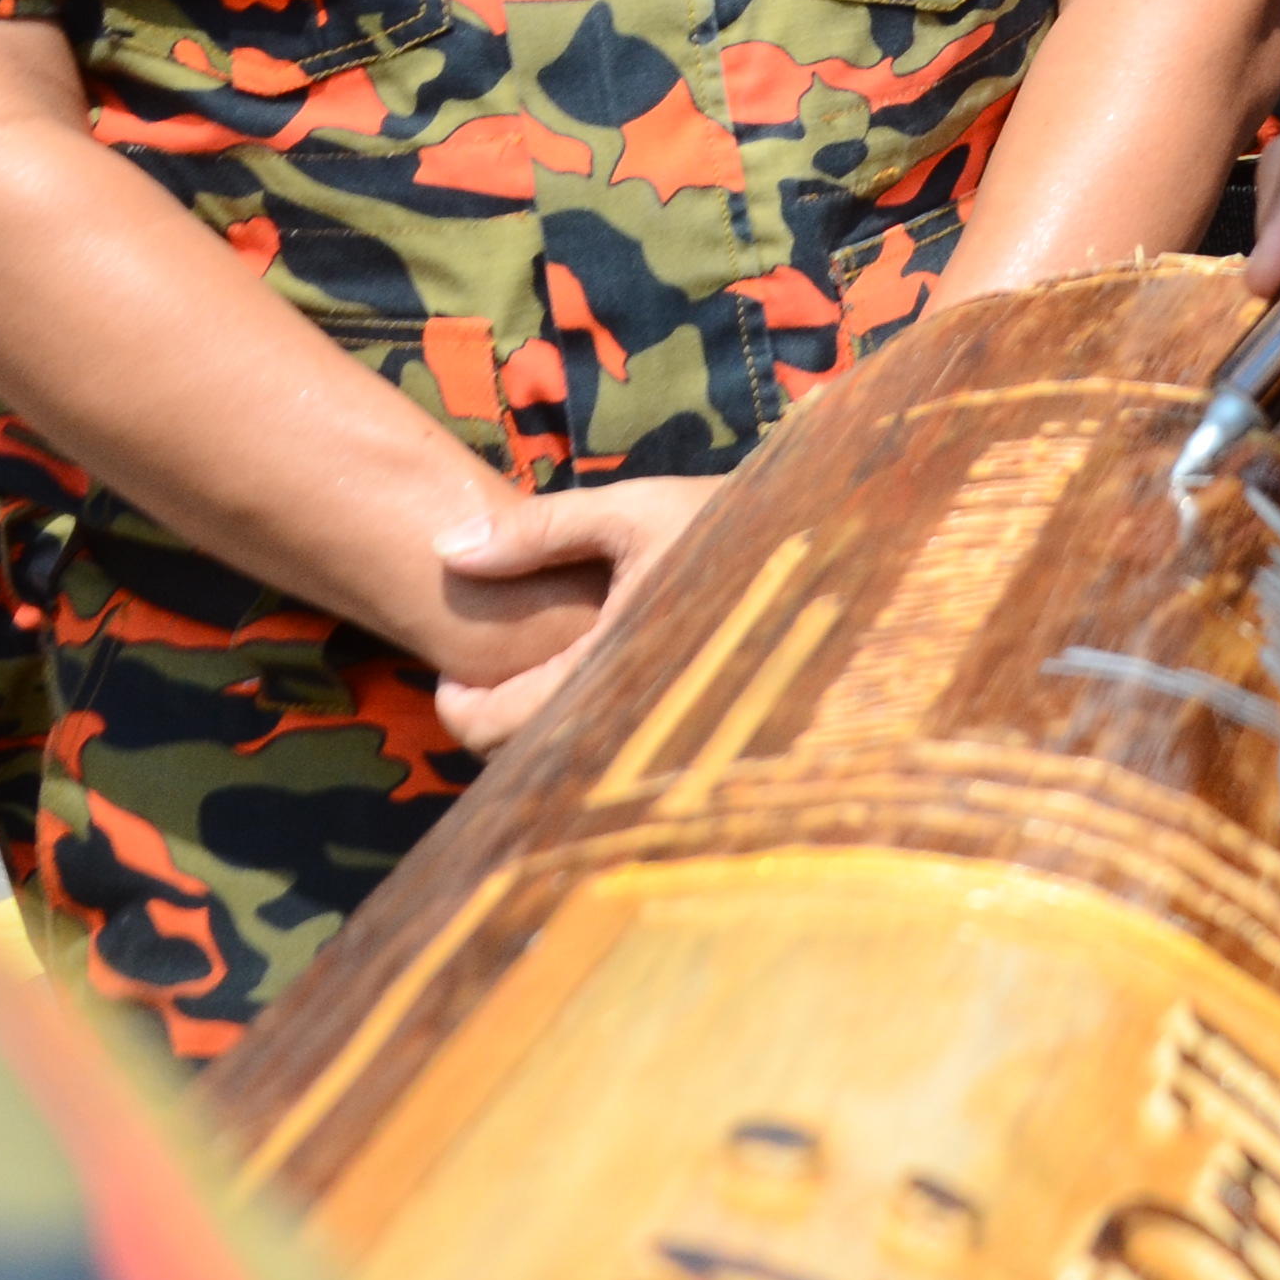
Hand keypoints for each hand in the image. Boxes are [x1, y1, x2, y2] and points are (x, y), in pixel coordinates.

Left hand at [422, 473, 728, 753]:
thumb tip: (444, 548)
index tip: (450, 677)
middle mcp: (638, 712)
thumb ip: (537, 529)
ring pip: (570, 769)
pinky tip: (587, 692)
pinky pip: (612, 756)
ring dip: (536, 736)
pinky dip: (580, 736)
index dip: (458, 707)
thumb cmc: (731, 521)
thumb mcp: (631, 510)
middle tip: (476, 685)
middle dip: (492, 726)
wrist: (834, 550)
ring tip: (529, 688)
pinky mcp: (696, 731)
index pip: (498, 724)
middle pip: (525, 761)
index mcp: (611, 663)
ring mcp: (669, 730)